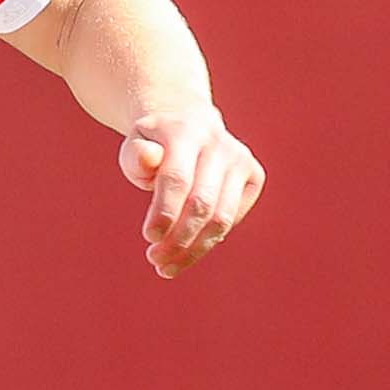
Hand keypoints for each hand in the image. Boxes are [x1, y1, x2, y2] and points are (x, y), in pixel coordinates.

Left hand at [118, 106, 261, 276]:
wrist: (189, 124)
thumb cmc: (155, 143)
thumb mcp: (136, 143)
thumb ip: (136, 156)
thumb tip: (149, 159)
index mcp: (186, 131)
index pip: (177, 178)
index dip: (164, 212)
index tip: (149, 237)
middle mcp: (219, 143)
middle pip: (201, 203)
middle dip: (177, 238)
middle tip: (154, 258)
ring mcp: (240, 159)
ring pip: (221, 218)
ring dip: (193, 249)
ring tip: (167, 266)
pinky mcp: (254, 176)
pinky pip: (231, 219)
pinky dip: (208, 241)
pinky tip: (187, 250)